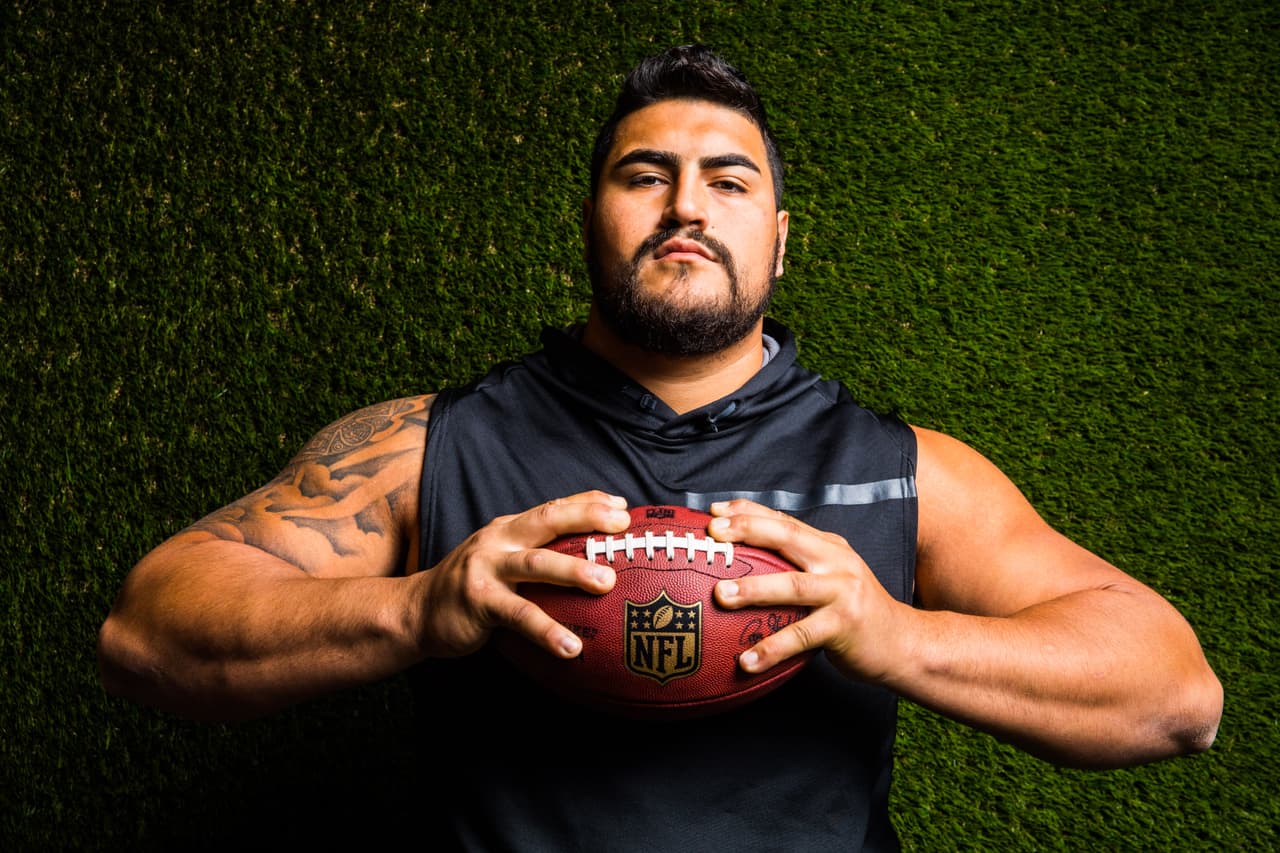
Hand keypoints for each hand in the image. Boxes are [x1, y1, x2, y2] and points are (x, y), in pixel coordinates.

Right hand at [412, 491, 631, 660]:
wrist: (415, 612)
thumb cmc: (473, 589)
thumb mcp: (502, 561)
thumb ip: (536, 556)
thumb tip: (591, 561)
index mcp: (509, 528)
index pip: (553, 507)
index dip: (588, 503)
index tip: (624, 507)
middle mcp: (498, 541)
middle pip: (547, 520)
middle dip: (587, 520)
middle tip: (622, 530)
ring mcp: (486, 569)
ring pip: (536, 564)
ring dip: (573, 571)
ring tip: (607, 583)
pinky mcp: (478, 601)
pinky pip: (519, 616)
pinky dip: (547, 631)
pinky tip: (572, 648)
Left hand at [708, 500, 908, 682]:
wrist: (903, 643)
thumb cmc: (853, 613)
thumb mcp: (830, 579)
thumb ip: (796, 568)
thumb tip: (742, 567)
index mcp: (828, 547)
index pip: (785, 521)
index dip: (749, 512)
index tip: (714, 511)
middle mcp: (836, 562)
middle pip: (788, 538)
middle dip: (749, 531)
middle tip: (712, 536)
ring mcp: (843, 592)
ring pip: (793, 586)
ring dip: (754, 589)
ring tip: (719, 595)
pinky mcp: (845, 625)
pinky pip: (801, 636)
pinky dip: (772, 649)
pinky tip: (746, 661)